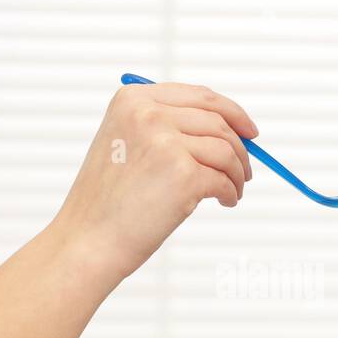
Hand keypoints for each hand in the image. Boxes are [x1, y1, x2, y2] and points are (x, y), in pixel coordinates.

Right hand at [54, 81, 258, 283]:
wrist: (88, 241)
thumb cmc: (108, 202)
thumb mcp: (125, 145)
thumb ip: (165, 127)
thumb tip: (227, 128)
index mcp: (132, 100)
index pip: (200, 96)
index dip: (232, 112)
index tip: (249, 131)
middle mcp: (148, 113)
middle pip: (218, 121)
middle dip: (240, 148)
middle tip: (247, 171)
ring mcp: (165, 142)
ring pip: (226, 150)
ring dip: (238, 173)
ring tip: (233, 191)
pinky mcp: (183, 175)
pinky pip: (224, 179)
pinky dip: (230, 192)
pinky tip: (225, 202)